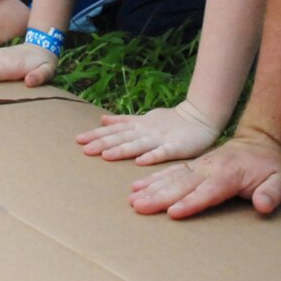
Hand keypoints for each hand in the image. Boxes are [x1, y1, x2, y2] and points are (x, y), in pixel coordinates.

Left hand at [79, 101, 220, 163]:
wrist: (201, 117)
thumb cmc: (171, 121)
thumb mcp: (145, 118)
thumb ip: (124, 120)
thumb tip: (102, 119)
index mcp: (139, 126)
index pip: (115, 131)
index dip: (97, 135)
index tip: (79, 140)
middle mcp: (146, 131)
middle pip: (122, 137)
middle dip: (103, 143)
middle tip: (85, 150)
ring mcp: (161, 139)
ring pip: (138, 145)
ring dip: (122, 150)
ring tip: (106, 156)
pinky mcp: (176, 147)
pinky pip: (162, 153)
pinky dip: (151, 156)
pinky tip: (140, 162)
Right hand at [127, 126, 280, 216]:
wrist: (262, 141)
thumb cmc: (271, 165)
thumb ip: (272, 193)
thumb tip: (263, 206)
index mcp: (228, 175)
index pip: (207, 192)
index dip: (190, 203)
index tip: (173, 212)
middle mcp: (209, 169)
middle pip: (181, 185)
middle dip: (159, 196)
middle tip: (138, 206)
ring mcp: (199, 166)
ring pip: (171, 177)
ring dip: (151, 188)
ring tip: (132, 199)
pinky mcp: (193, 167)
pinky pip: (170, 172)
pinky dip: (153, 179)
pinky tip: (137, 187)